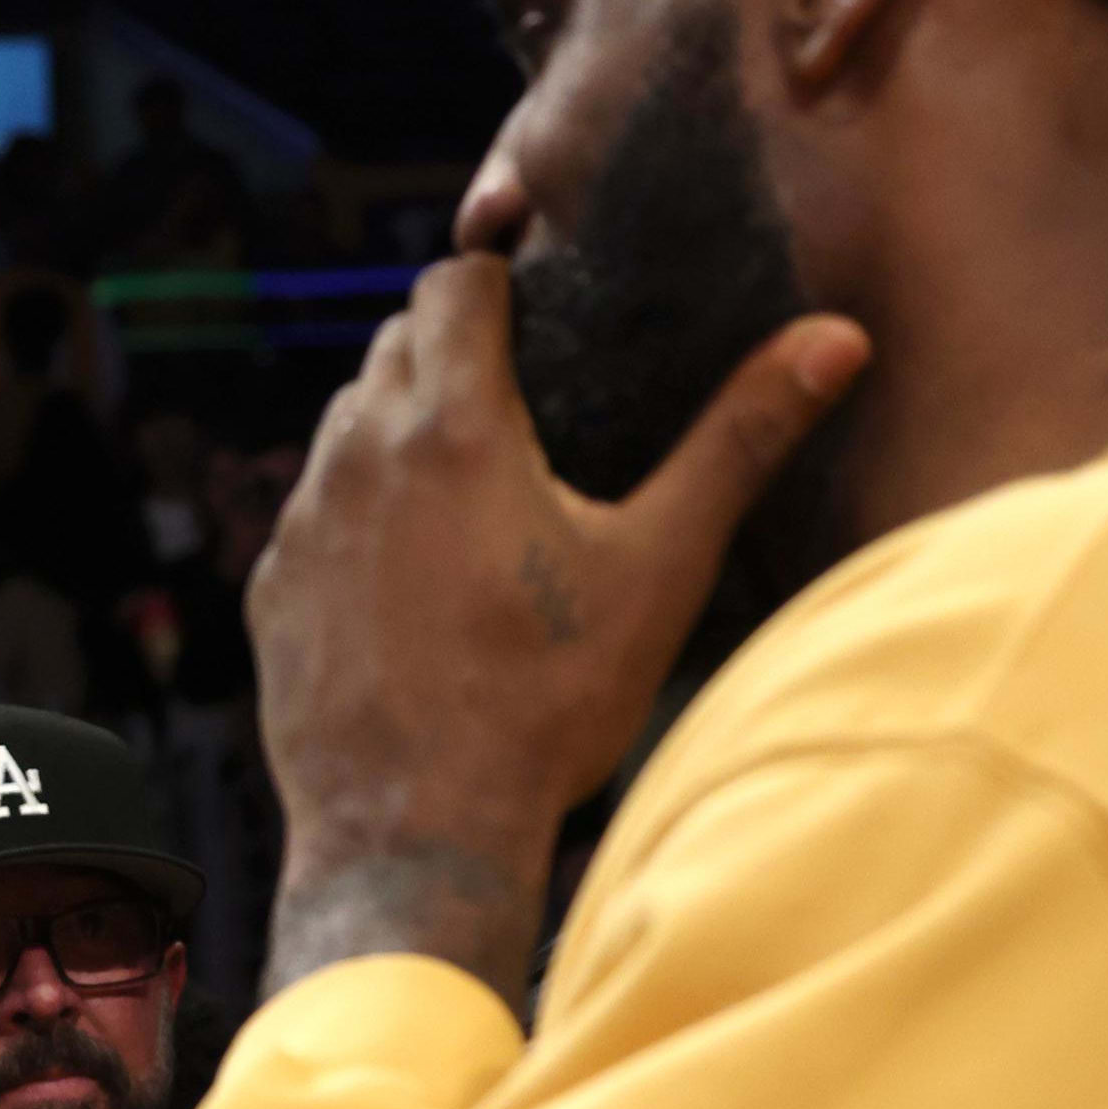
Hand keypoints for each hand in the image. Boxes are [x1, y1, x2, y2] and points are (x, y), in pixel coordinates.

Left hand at [250, 255, 866, 1003]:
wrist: (414, 831)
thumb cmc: (546, 703)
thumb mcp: (660, 567)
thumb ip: (741, 439)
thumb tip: (836, 339)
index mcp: (454, 428)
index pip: (451, 285)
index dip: (491, 277)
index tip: (528, 295)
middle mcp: (358, 457)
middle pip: (392, 346)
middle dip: (448, 346)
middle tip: (516, 390)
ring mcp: (303, 525)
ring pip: (342, 425)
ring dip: (395, 426)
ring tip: (468, 478)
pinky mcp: (271, 591)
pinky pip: (312, 514)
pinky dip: (356, 514)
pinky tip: (411, 571)